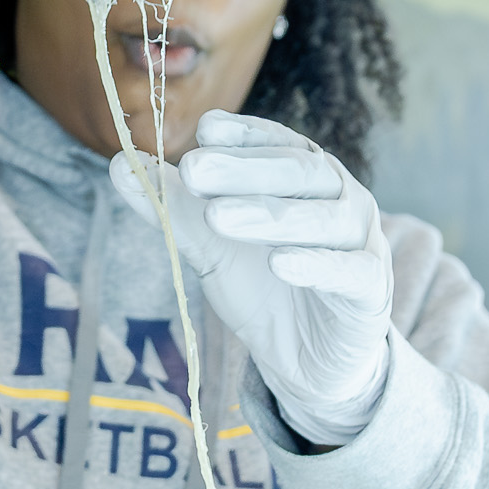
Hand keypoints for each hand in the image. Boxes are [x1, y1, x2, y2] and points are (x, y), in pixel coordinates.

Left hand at [110, 110, 394, 446]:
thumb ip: (171, 204)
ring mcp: (362, 241)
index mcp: (305, 175)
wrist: (309, 359)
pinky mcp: (371, 292)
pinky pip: (351, 271)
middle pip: (299, 173)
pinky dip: (316, 265)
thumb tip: (116, 163)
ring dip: (270, 215)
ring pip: (324, 218)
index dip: (244, 134)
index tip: (205, 129)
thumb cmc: (264, 287)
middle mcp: (340, 197)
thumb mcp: (210, 243)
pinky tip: (279, 264)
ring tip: (219, 218)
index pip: (278, 142)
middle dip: (244, 170)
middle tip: (194, 171)